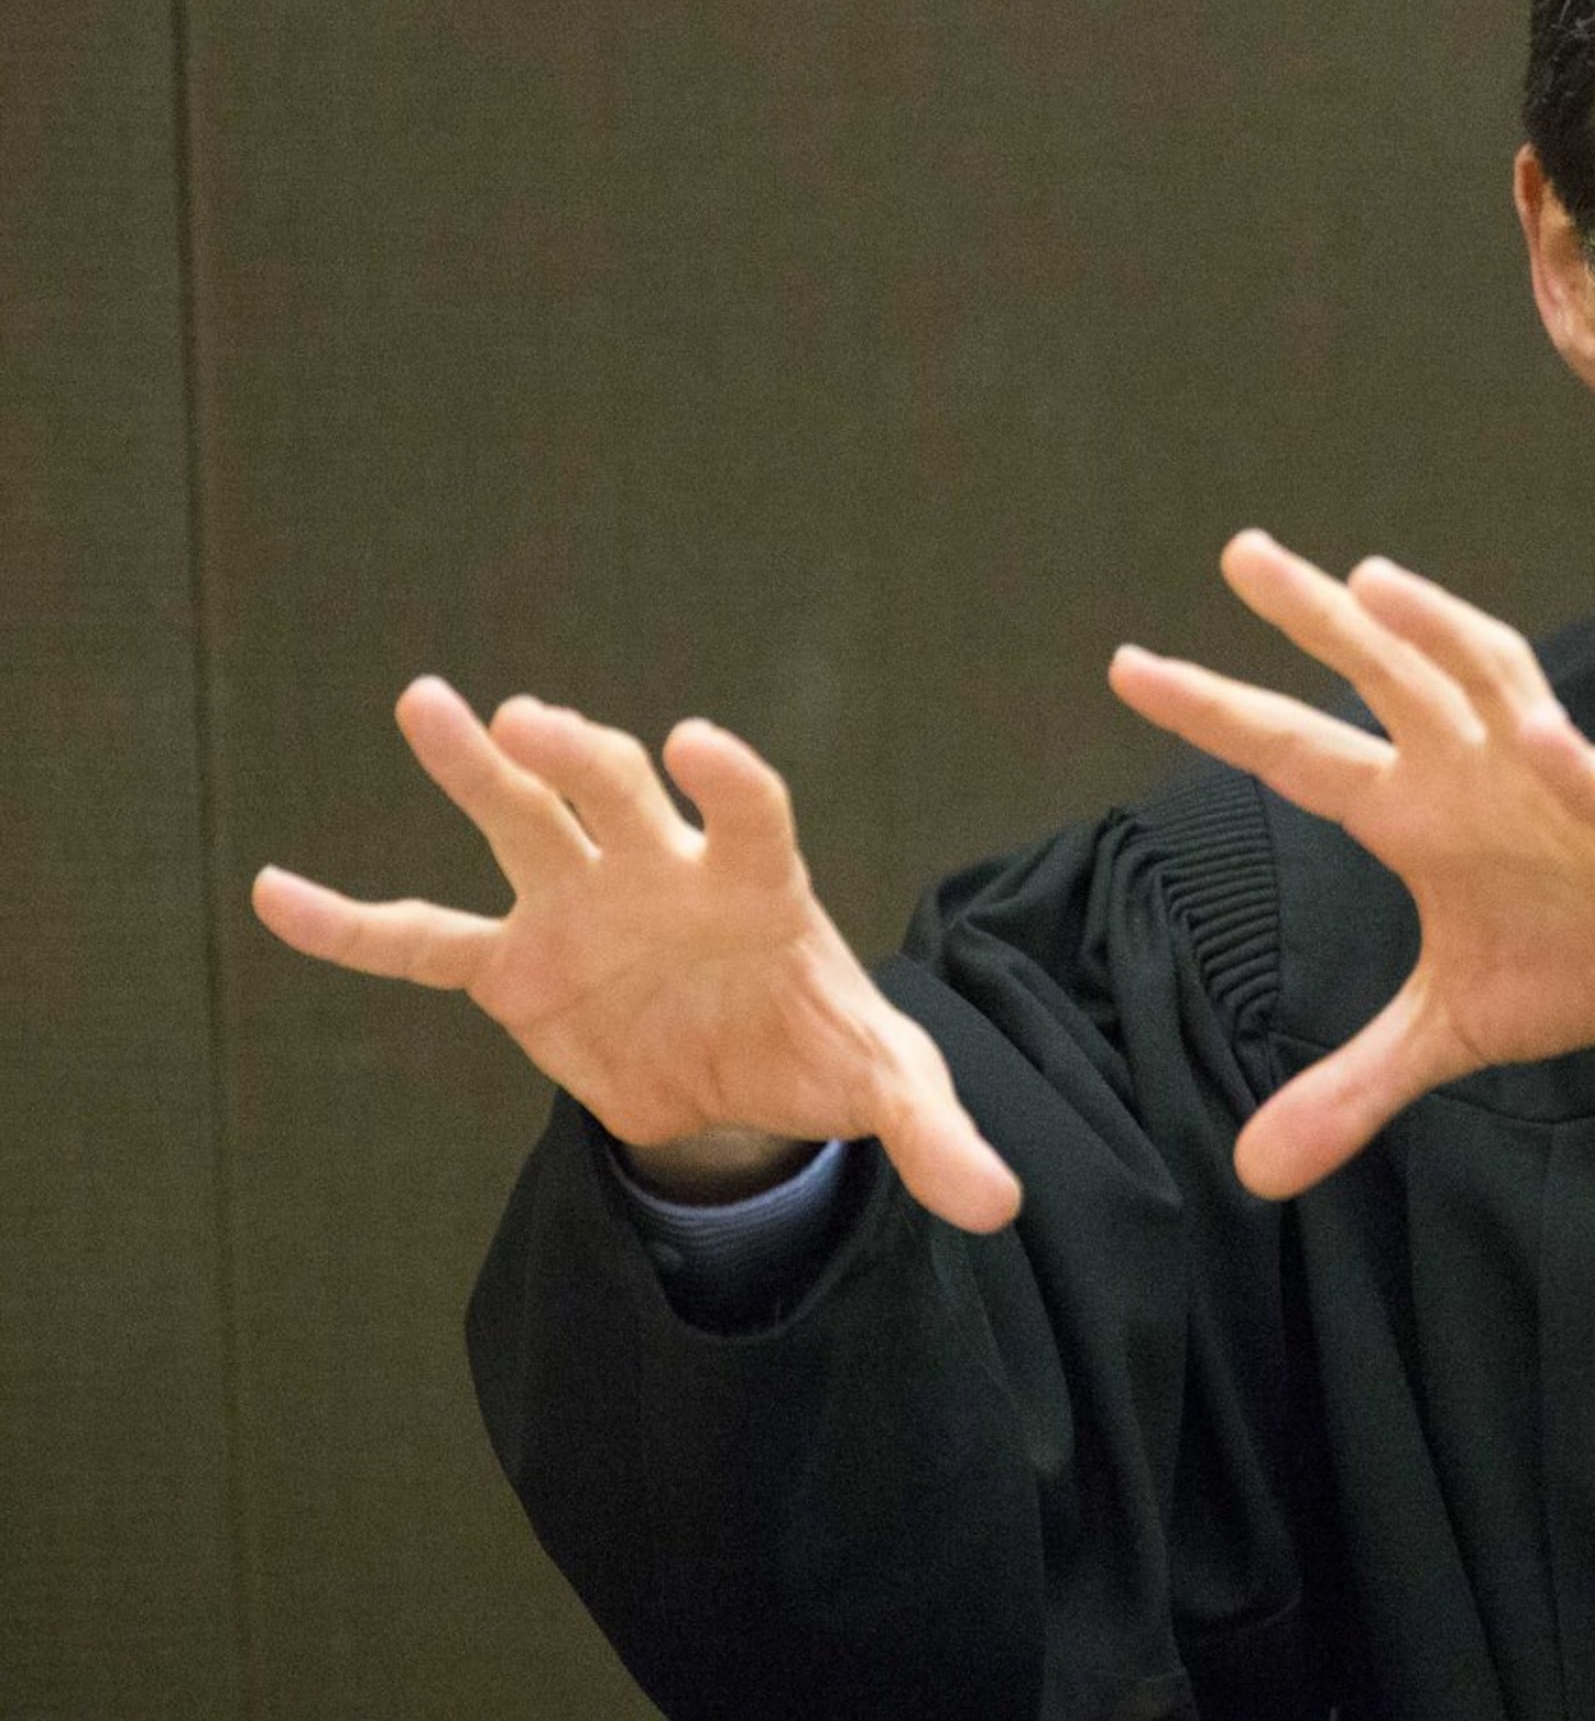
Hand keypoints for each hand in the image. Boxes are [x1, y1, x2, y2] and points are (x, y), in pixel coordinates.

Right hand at [250, 680, 1021, 1232]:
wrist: (747, 1071)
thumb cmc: (824, 1047)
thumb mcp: (886, 1092)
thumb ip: (938, 1138)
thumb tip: (1001, 1207)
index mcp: (758, 886)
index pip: (750, 815)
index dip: (729, 782)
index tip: (700, 745)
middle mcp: (662, 874)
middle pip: (617, 797)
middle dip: (581, 759)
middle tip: (529, 715)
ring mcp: (582, 908)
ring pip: (521, 825)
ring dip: (478, 768)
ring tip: (427, 703)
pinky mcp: (519, 967)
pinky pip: (424, 943)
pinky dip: (353, 927)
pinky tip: (276, 895)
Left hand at [1111, 533, 1594, 1199]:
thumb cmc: (1588, 948)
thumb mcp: (1452, 1029)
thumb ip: (1354, 1085)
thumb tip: (1251, 1173)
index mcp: (1415, 812)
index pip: (1298, 751)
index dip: (1217, 711)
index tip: (1129, 666)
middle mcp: (1471, 770)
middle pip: (1381, 678)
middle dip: (1314, 619)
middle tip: (1240, 553)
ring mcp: (1553, 779)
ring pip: (1487, 683)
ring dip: (1436, 633)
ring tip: (1375, 582)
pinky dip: (1571, 761)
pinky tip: (1540, 737)